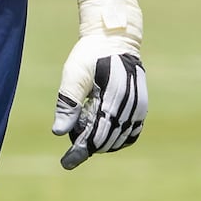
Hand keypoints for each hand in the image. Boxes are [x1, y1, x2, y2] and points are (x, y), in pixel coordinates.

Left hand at [52, 0, 145, 169]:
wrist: (115, 36)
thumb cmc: (90, 53)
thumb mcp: (74, 74)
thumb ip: (68, 104)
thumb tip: (59, 131)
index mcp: (113, 98)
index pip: (96, 136)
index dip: (80, 151)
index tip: (66, 163)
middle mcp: (130, 106)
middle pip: (107, 140)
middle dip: (87, 146)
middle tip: (72, 142)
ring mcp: (138, 107)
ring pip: (119, 139)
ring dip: (101, 140)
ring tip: (85, 128)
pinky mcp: (141, 106)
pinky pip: (131, 132)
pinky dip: (116, 137)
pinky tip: (102, 131)